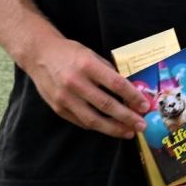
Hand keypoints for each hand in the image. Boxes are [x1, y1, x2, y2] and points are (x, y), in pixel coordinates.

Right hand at [23, 37, 147, 138]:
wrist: (40, 55)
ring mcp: (65, 98)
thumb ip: (109, 72)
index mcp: (88, 66)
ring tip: (129, 132)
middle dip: (127, 117)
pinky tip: (109, 128)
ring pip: (93, 119)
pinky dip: (97, 126)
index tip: (145, 106)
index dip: (132, 96)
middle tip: (141, 125)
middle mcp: (76, 83)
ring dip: (113, 128)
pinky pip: (81, 121)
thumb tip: (129, 90)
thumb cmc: (71, 53)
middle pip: (106, 105)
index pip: (116, 84)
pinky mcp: (58, 109)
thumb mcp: (93, 55)